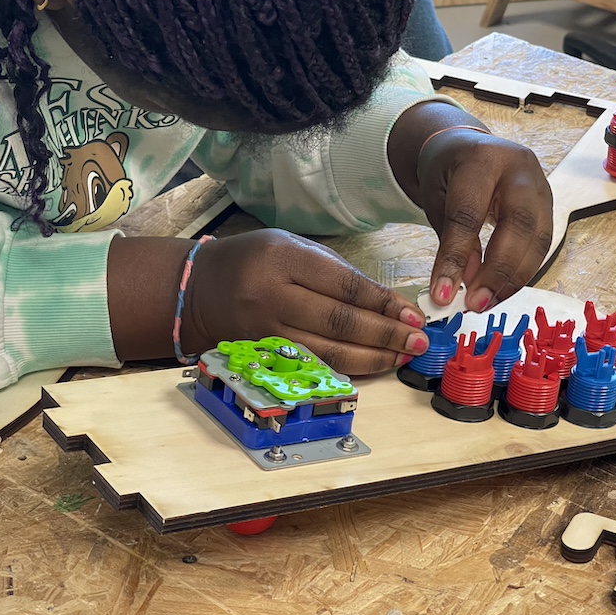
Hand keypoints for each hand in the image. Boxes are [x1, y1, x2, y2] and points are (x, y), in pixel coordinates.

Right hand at [180, 229, 428, 374]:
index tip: (412, 315)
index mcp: (282, 260)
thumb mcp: (292, 247)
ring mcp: (264, 331)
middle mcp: (271, 297)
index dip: (383, 304)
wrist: (197, 290)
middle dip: (386, 334)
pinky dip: (348, 367)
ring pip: (328, 351)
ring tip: (403, 356)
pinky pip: (313, 364)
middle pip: (340, 322)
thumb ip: (337, 271)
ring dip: (373, 357)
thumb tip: (387, 302)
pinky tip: (373, 364)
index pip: (344, 285)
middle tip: (418, 341)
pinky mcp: (262, 356)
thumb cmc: (253, 260)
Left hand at [417, 128, 552, 311]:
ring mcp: (540, 185)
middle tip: (476, 303)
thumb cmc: (448, 171)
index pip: (469, 214)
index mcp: (481, 160)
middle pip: (518, 225)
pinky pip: (542, 244)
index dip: (457, 258)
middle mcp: (519, 169)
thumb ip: (452, 239)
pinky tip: (502, 289)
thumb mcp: (437, 198)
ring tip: (487, 302)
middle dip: (498, 271)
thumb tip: (465, 284)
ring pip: (538, 239)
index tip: (444, 294)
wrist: (467, 146)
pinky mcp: (549, 204)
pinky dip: (523, 271)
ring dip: (514, 278)